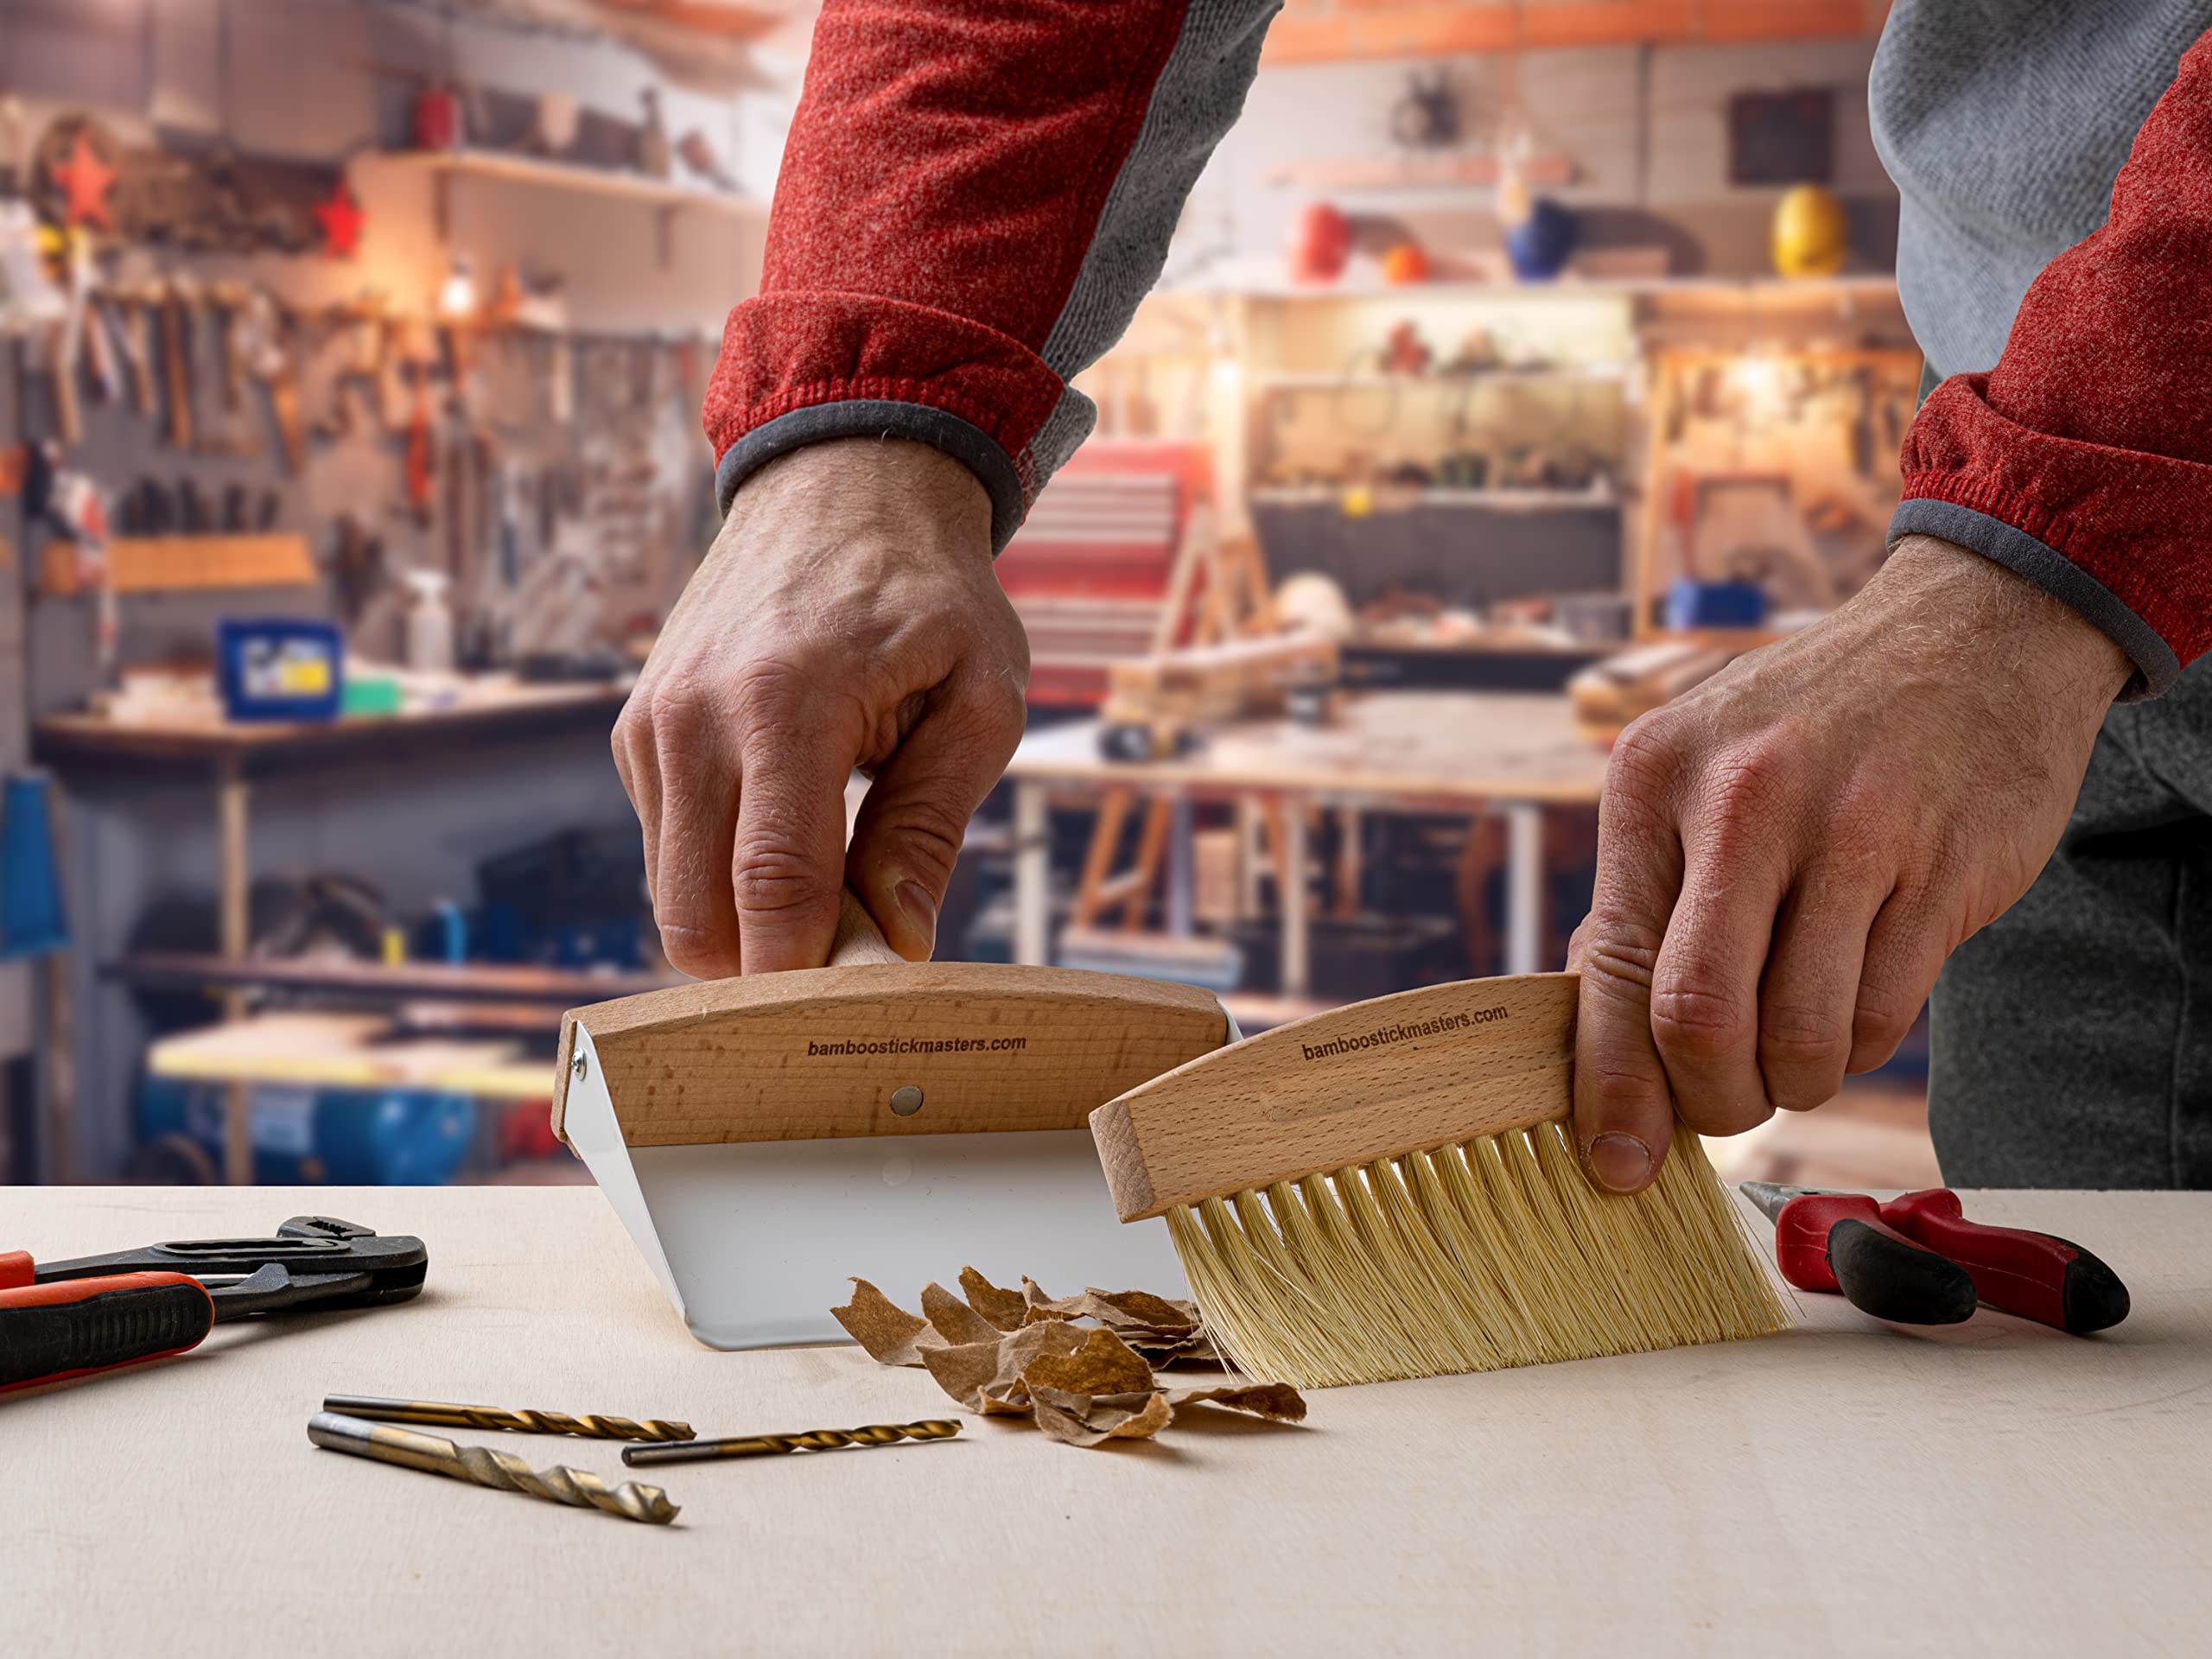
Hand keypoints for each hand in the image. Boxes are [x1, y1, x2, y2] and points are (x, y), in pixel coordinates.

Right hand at [614, 438, 1027, 974]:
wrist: (840, 484)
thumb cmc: (928, 593)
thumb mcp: (978, 699)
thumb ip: (931, 824)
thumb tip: (898, 939)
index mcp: (788, 702)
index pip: (772, 886)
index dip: (808, 973)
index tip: (860, 1010)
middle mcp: (694, 717)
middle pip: (696, 919)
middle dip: (770, 967)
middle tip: (855, 949)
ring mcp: (651, 725)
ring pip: (671, 899)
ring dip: (746, 921)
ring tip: (834, 876)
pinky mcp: (636, 733)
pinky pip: (667, 851)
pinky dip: (723, 873)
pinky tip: (790, 825)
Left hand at [1567, 534, 2131, 1191]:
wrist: (1972, 634)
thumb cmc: (1811, 729)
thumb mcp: (1696, 775)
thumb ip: (1646, 902)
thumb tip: (1591, 1043)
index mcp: (1652, 780)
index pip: (1616, 970)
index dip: (1612, 1089)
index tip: (1616, 1166)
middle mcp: (1742, 799)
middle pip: (1700, 1020)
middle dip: (1710, 1100)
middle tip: (1725, 1105)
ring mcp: (1852, 831)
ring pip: (1801, 1037)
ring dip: (1793, 1083)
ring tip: (1793, 1051)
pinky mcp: (1944, 867)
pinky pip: (1883, 1017)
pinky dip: (1857, 1047)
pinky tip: (1853, 1001)